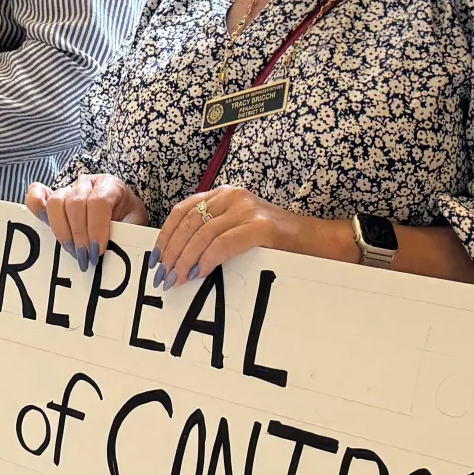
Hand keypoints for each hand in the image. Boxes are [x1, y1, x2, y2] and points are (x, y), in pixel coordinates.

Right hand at [25, 175, 147, 268]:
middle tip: (85, 258)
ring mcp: (68, 188)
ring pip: (56, 203)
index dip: (96, 228)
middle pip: (75, 204)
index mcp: (110, 185)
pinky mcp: (53, 198)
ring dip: (62, 231)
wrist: (124, 214)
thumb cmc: (128, 221)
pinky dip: (36, 207)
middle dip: (79, 235)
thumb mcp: (134, 227)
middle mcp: (87, 183)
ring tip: (72, 251)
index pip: (98, 202)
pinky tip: (43, 224)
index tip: (97, 251)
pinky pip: (37, 195)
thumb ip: (124, 235)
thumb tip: (110, 253)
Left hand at [152, 186, 348, 287]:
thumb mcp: (239, 227)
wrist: (318, 240)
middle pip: (187, 223)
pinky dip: (207, 260)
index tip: (155, 259)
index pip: (182, 211)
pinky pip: (223, 244)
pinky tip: (199, 273)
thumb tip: (178, 257)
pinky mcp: (260, 227)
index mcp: (224, 195)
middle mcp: (233, 196)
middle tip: (162, 276)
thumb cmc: (276, 240)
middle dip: (170, 252)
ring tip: (176, 279)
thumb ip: (213, 232)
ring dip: (184, 260)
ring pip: (202, 234)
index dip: (164, 236)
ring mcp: (246, 209)